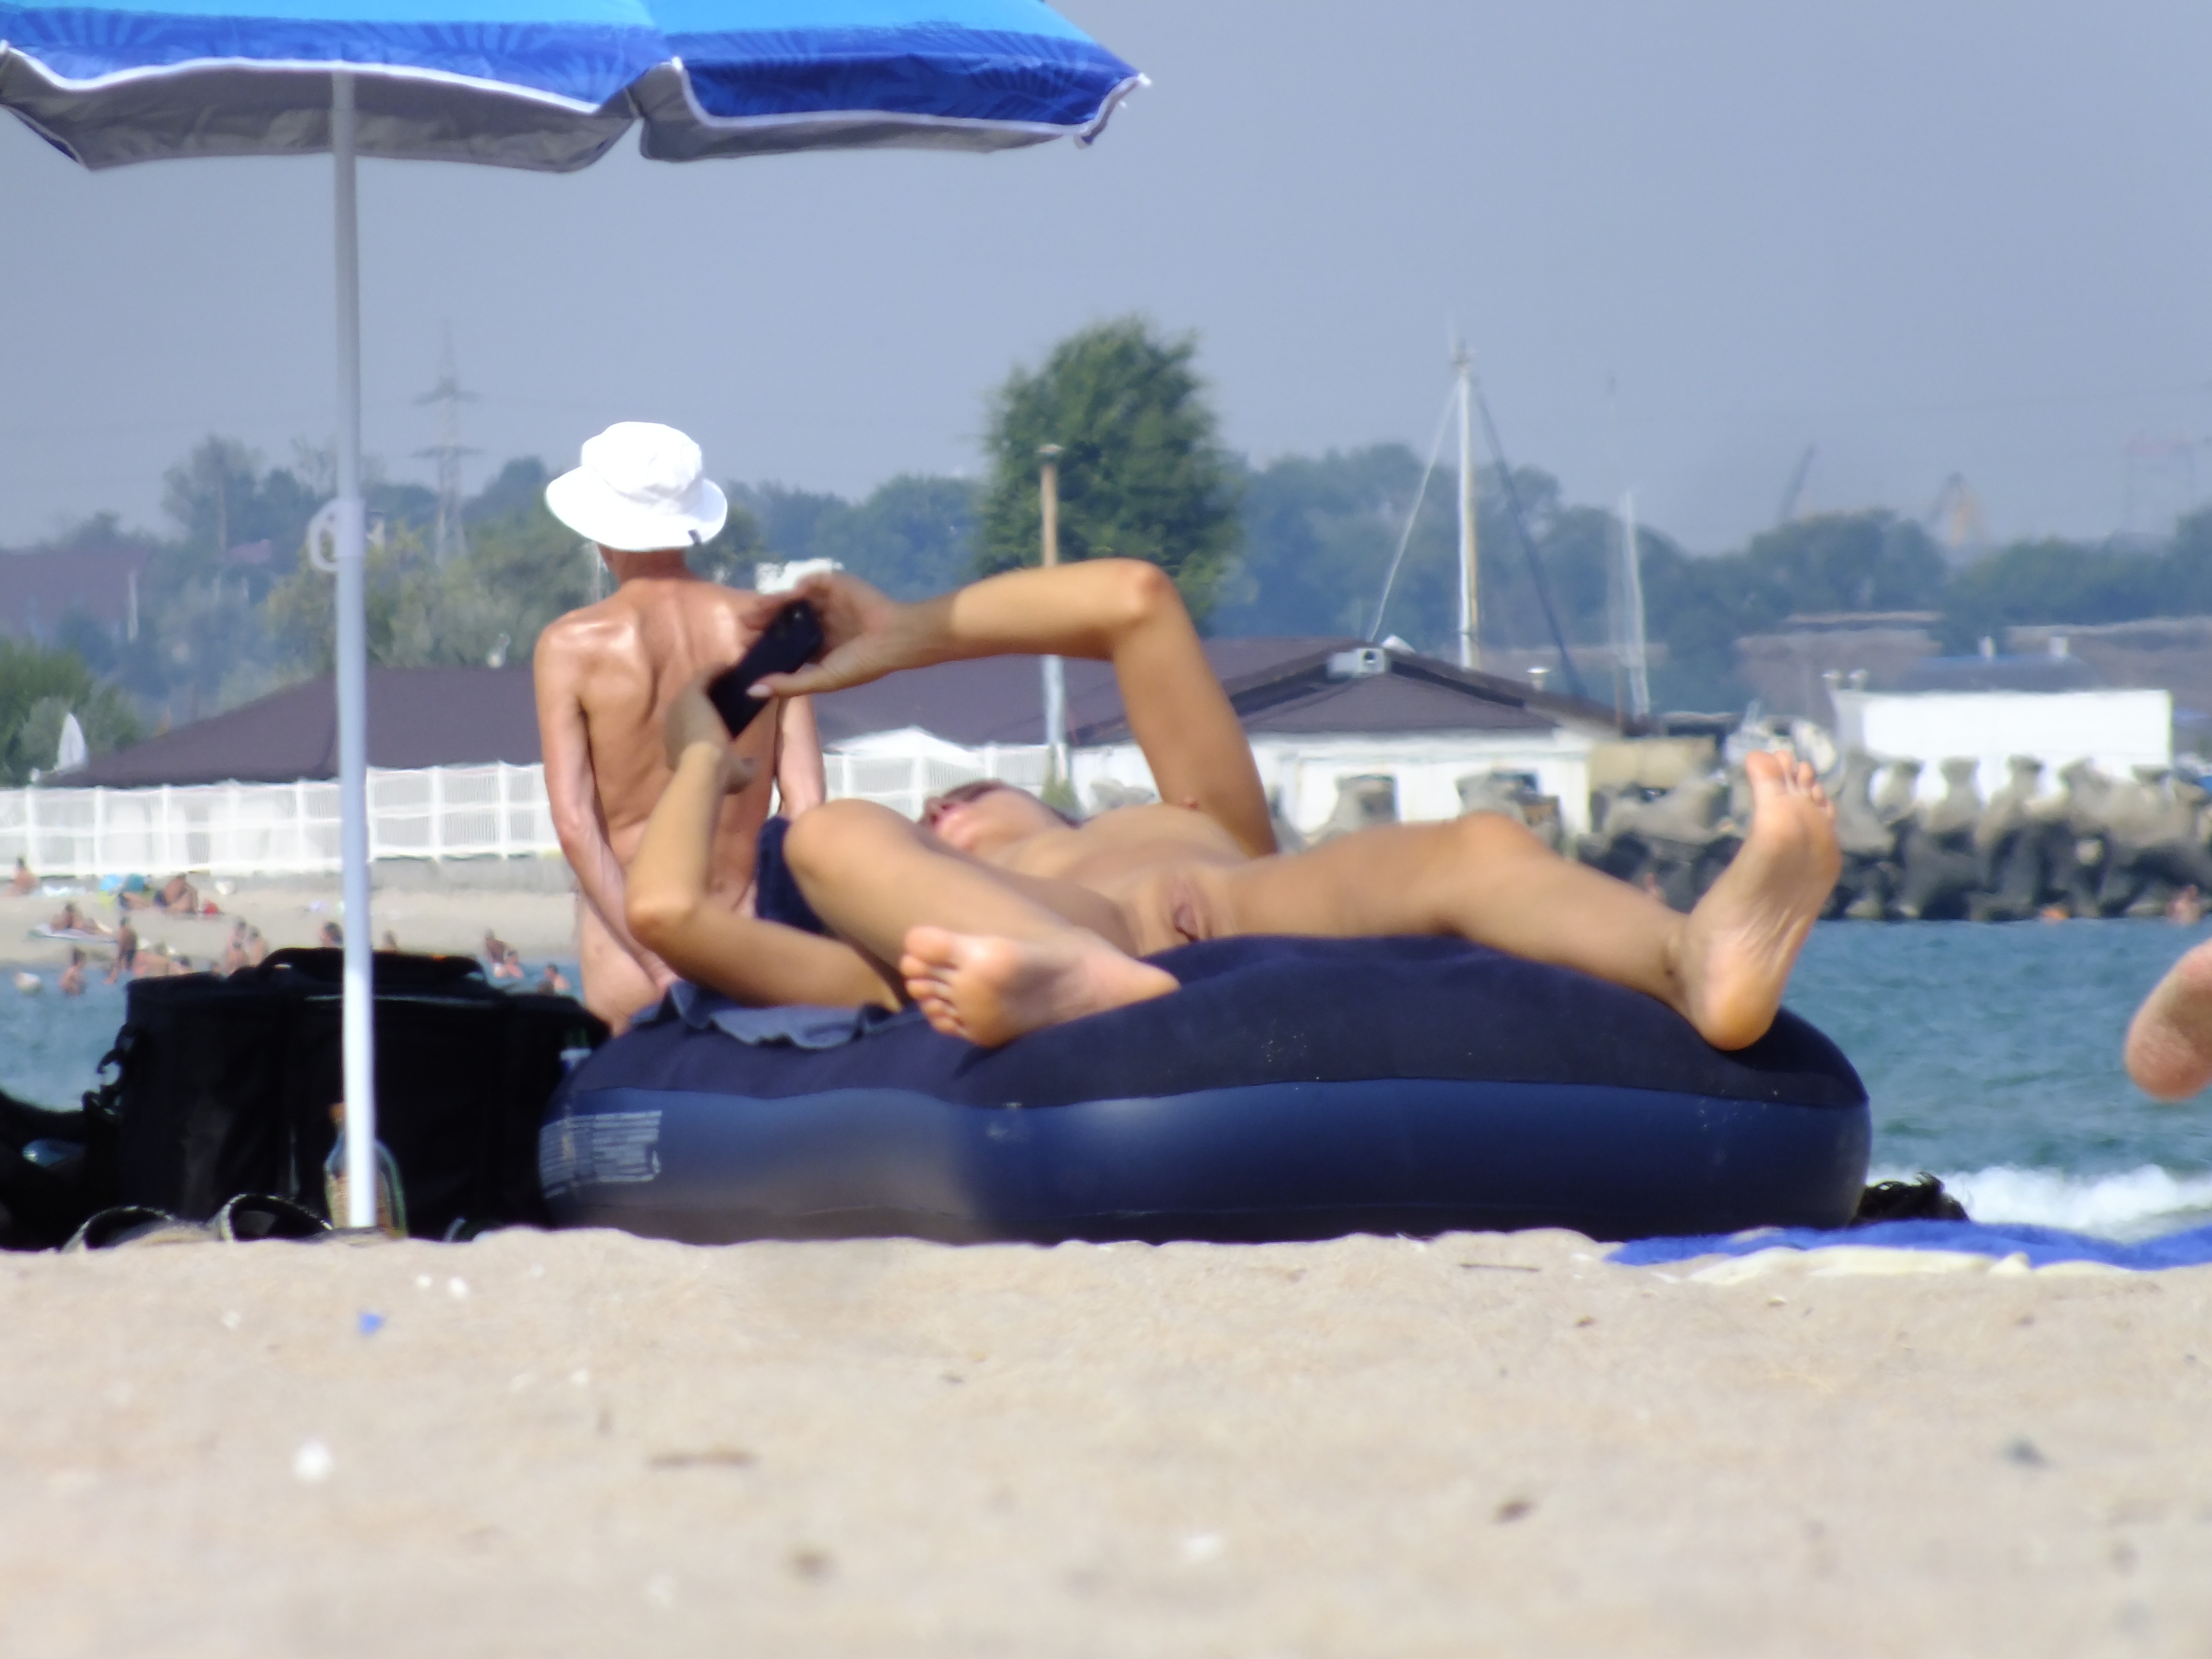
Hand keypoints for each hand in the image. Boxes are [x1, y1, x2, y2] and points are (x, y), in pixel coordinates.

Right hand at [663, 677, 756, 794]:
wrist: (704, 768)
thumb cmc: (717, 775)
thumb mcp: (736, 776)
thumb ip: (745, 767)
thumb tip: (754, 761)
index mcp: (678, 747)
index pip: (690, 731)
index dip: (705, 723)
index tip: (723, 718)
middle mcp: (673, 726)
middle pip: (690, 707)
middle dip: (706, 700)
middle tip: (728, 693)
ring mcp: (679, 708)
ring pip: (695, 690)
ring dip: (711, 681)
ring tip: (729, 677)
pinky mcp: (689, 695)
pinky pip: (702, 677)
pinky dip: (715, 671)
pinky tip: (730, 667)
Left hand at [736, 572, 926, 696]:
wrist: (894, 638)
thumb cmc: (861, 663)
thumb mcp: (822, 680)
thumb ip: (789, 684)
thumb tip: (751, 690)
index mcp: (817, 647)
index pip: (784, 641)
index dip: (764, 641)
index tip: (743, 643)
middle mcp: (820, 623)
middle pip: (784, 617)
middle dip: (763, 619)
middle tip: (744, 622)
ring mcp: (827, 602)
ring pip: (793, 599)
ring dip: (775, 602)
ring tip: (759, 608)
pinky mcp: (836, 585)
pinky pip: (812, 581)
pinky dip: (801, 585)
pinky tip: (793, 594)